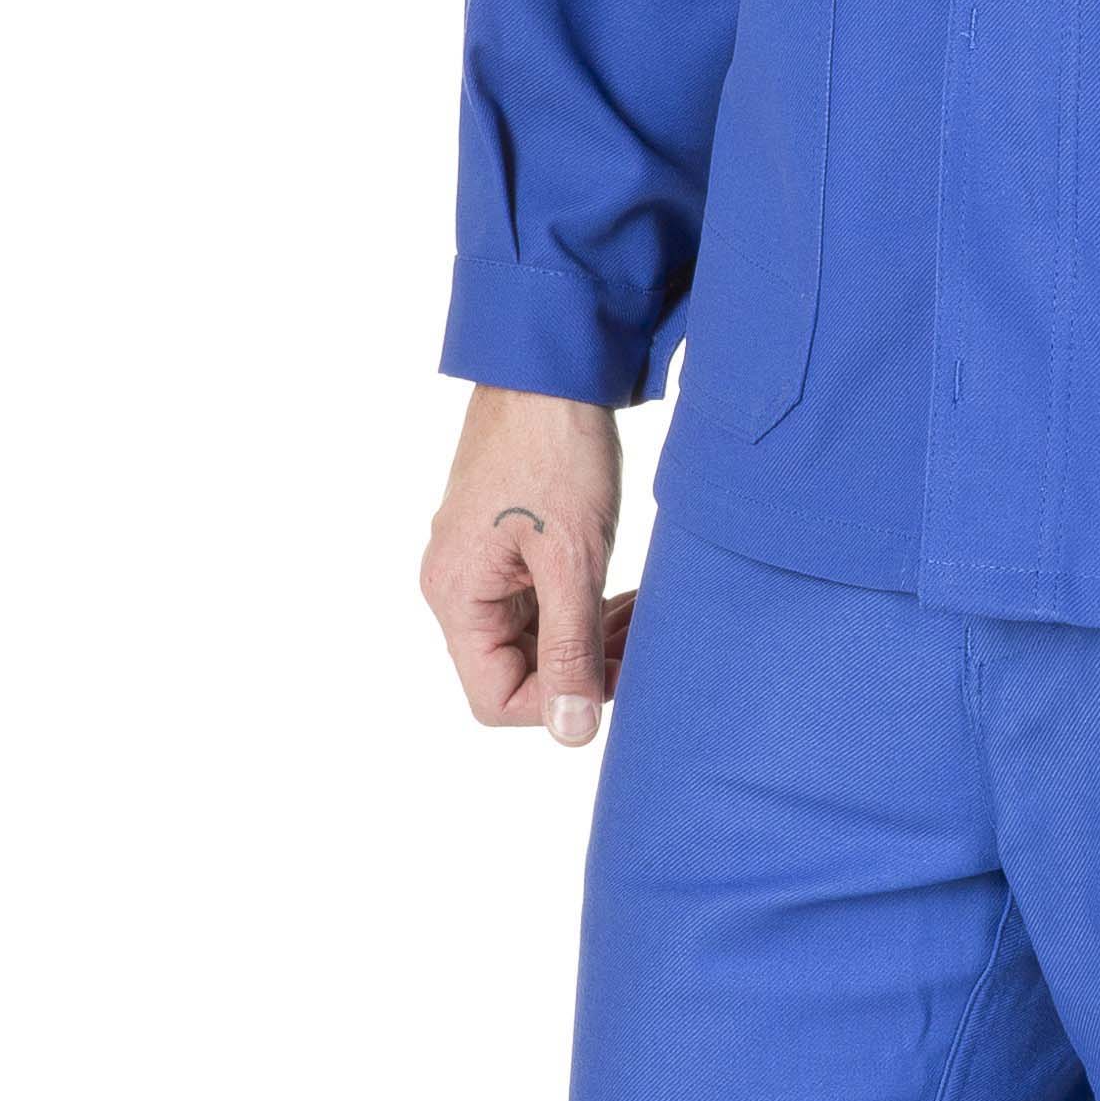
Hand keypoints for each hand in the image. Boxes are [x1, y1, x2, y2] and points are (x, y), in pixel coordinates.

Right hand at [420, 387, 629, 742]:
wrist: (549, 368)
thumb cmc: (556, 453)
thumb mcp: (573, 560)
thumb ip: (571, 650)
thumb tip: (571, 732)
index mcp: (457, 597)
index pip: (496, 699)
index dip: (558, 703)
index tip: (616, 675)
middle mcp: (457, 589)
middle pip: (516, 672)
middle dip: (583, 669)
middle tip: (642, 643)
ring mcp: (479, 567)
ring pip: (534, 640)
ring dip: (589, 641)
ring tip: (640, 618)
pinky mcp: (504, 548)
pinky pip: (540, 605)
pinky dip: (581, 611)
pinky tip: (623, 598)